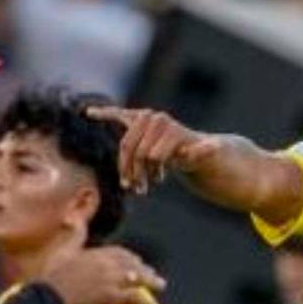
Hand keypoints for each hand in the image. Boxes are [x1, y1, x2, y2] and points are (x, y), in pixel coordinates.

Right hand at [40, 245, 165, 303]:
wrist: (47, 298)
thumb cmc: (51, 276)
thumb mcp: (62, 250)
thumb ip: (74, 234)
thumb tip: (73, 218)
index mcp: (97, 252)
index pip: (121, 252)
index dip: (131, 258)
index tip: (137, 262)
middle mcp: (107, 263)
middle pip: (133, 264)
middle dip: (144, 269)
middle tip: (153, 275)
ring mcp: (111, 279)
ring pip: (137, 278)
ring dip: (151, 282)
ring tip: (160, 286)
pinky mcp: (112, 296)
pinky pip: (134, 298)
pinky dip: (146, 303)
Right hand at [86, 106, 222, 193]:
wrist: (196, 147)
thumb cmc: (199, 155)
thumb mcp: (201, 158)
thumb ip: (202, 153)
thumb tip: (212, 147)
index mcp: (165, 125)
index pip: (147, 152)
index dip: (150, 170)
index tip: (159, 181)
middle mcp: (154, 118)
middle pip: (131, 149)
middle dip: (135, 171)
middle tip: (141, 190)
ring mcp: (144, 118)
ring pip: (126, 147)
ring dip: (127, 168)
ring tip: (136, 188)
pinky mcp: (136, 120)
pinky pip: (118, 115)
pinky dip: (106, 113)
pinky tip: (90, 112)